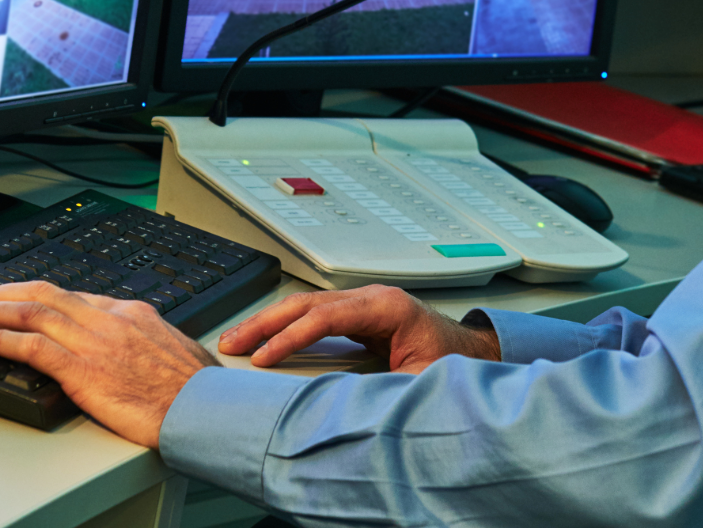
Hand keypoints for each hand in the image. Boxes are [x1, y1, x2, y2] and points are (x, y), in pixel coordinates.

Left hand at [0, 283, 217, 447]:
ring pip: (30, 312)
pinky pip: (30, 346)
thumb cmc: (196, 388)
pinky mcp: (82, 369)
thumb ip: (146, 342)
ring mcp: (94, 340)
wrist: (204, 407)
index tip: (16, 299)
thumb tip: (138, 348)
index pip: (73, 296)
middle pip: (44, 294)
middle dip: (4, 292)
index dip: (36, 296)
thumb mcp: (173, 349)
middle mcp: (108, 318)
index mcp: (130, 312)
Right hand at [217, 285, 499, 371]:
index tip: (263, 357)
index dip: (291, 336)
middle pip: (306, 303)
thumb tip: (344, 403)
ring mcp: (361, 302)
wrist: (470, 353)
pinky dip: (285, 326)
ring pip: (304, 305)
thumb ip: (386, 389)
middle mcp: (370, 298)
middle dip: (265, 322)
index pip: (326, 316)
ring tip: (236, 339)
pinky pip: (312, 315)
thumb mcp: (422, 382)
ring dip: (269, 321)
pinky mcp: (356, 313)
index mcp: (387, 308)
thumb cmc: (451, 364)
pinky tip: (265, 338)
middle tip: (232, 341)